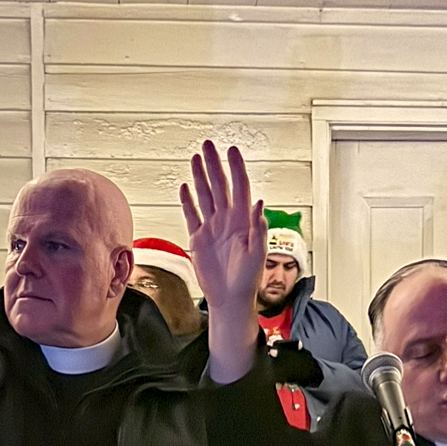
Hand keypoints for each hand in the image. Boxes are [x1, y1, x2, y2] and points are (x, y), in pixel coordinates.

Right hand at [180, 142, 264, 382]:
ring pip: (205, 195)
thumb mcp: (257, 255)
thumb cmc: (246, 281)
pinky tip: (186, 186)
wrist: (229, 300)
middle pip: (220, 185)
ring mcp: (212, 228)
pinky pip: (192, 214)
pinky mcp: (199, 238)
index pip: (239, 187)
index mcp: (242, 221)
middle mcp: (227, 221)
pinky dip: (188, 200)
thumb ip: (258, 228)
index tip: (231, 150)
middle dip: (214, 164)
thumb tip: (261, 202)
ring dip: (201, 176)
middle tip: (208, 145)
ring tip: (196, 158)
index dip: (235, 168)